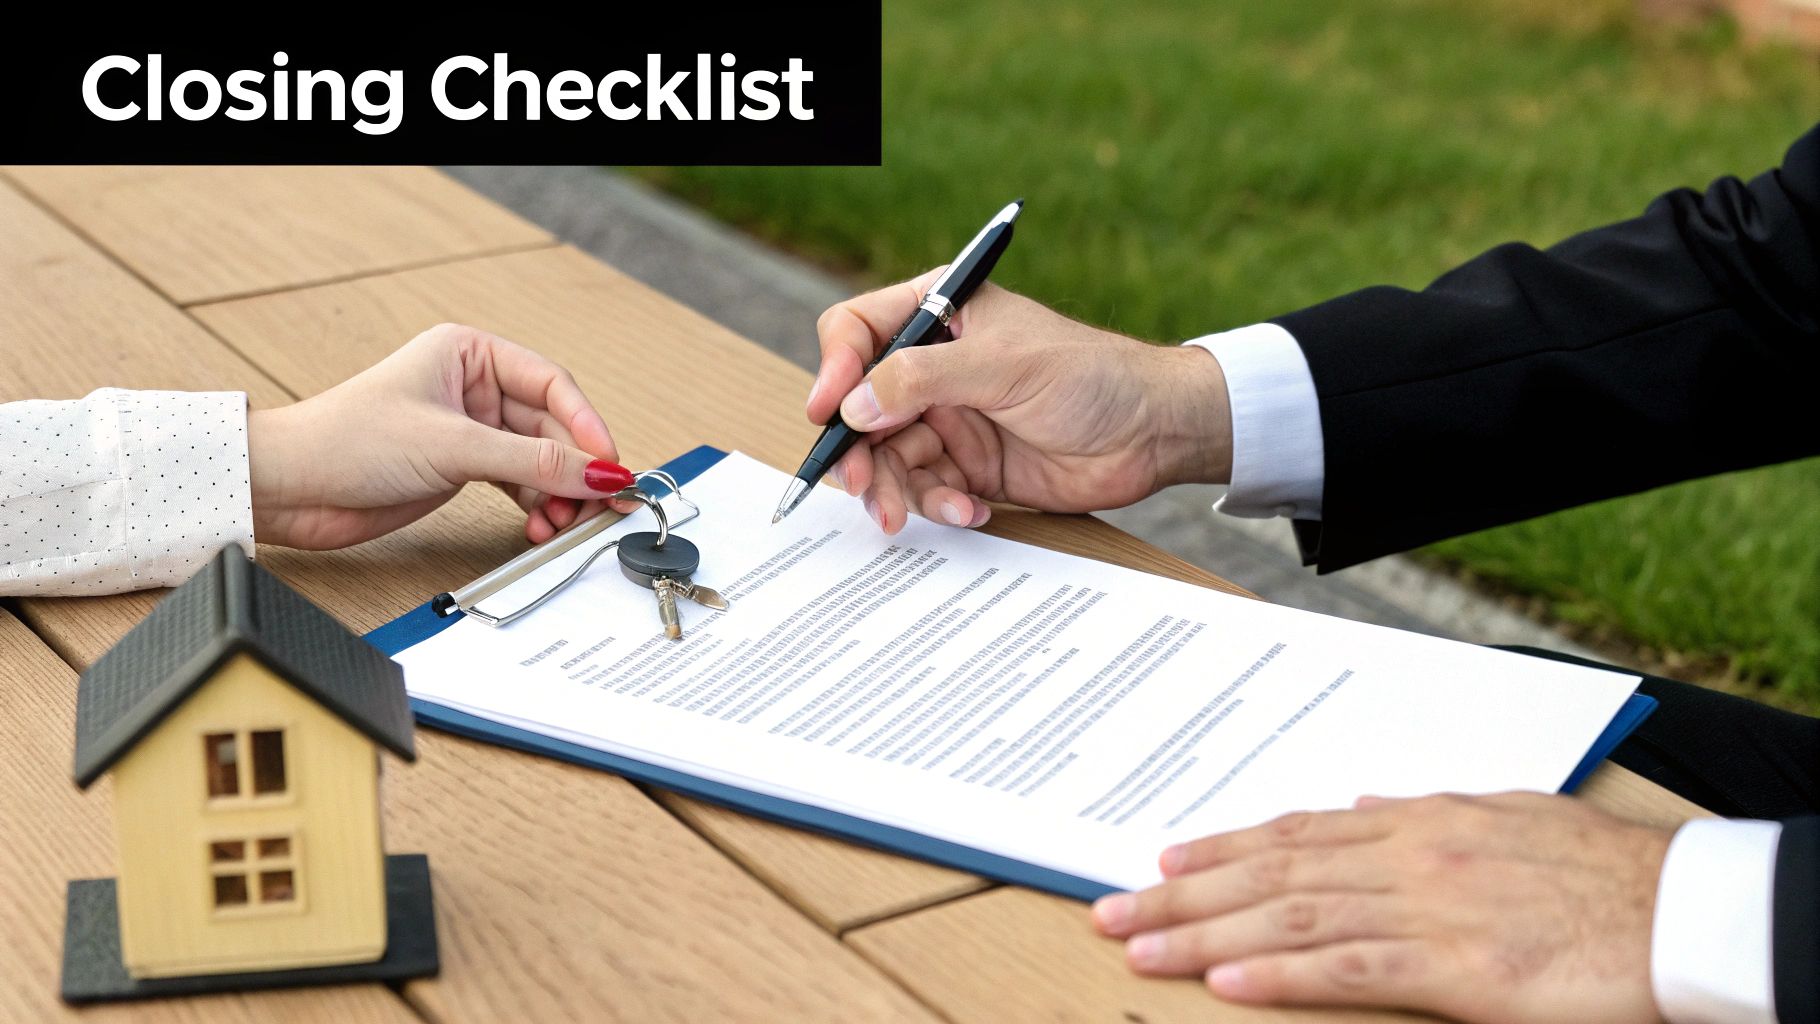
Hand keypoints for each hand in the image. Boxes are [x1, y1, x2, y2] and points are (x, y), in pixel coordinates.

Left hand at [248, 323, 635, 549]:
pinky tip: (539, 526)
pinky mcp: (460, 467)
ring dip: (557, 493)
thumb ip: (534, 461)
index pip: (552, 385)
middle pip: (552, 428)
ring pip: (539, 460)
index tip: (610, 463)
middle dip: (576, 468)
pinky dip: (535, 506)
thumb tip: (600, 472)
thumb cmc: (347, 440)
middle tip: (601, 503)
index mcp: (470, 354)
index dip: (587, 424)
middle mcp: (473, 387)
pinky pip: (518, 483)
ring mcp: (469, 429)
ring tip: (565, 522)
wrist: (290, 487)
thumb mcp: (452, 446)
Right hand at [809, 271, 1233, 532]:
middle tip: (862, 484)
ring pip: (886, 457)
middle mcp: (934, 366)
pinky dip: (937, 506)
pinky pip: (926, 490)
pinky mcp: (968, 467)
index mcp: (939, 314)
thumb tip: (852, 406)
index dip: (834, 369)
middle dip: (857, 450)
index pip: (858, 330)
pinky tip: (970, 511)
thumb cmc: (1092, 376)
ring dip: (892, 490)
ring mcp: (949, 418)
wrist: (1153, 434)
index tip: (829, 411)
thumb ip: (922, 380)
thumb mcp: (1003, 366)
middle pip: (860, 408)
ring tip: (907, 515)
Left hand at [1090, 793, 1673, 1023]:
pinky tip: (1226, 981)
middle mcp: (1406, 855)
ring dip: (1205, 932)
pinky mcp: (1457, 967)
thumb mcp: (1506, 814)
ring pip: (1291, 916)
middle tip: (1112, 908)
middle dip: (1183, 892)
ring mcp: (1426, 908)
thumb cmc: (1602, 867)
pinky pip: (1351, 970)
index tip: (1164, 859)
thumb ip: (1426, 812)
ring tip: (1141, 944)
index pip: (1294, 832)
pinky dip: (1282, 974)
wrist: (1680, 911)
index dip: (1221, 848)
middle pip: (1271, 872)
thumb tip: (1363, 804)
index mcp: (1417, 821)